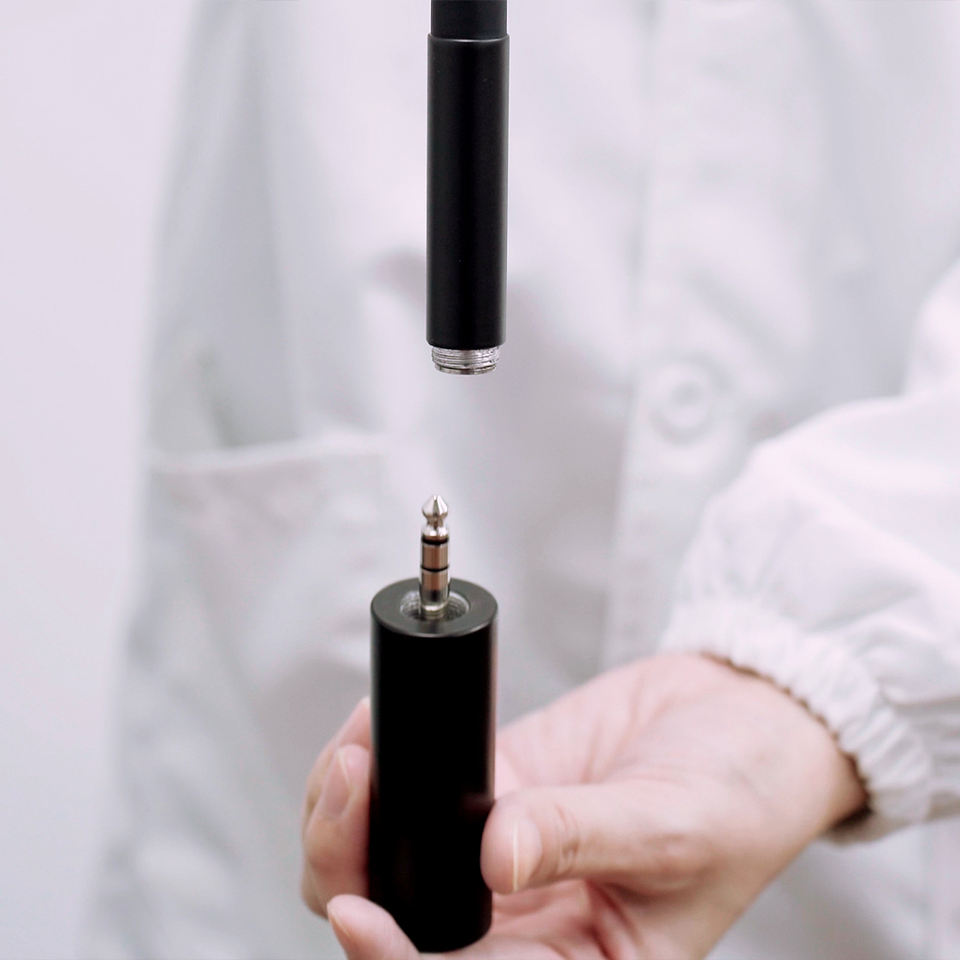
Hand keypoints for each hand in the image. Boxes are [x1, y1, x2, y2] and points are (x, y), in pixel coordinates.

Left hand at [301, 654, 865, 958]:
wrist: (741, 719)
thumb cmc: (741, 795)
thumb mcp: (673, 829)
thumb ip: (580, 837)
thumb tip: (493, 854)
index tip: (360, 912)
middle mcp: (524, 924)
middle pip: (401, 923)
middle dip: (352, 867)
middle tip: (351, 785)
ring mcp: (497, 854)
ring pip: (387, 862)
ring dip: (350, 815)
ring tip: (358, 750)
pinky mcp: (488, 787)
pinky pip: (409, 794)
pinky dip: (379, 766)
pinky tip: (379, 728)